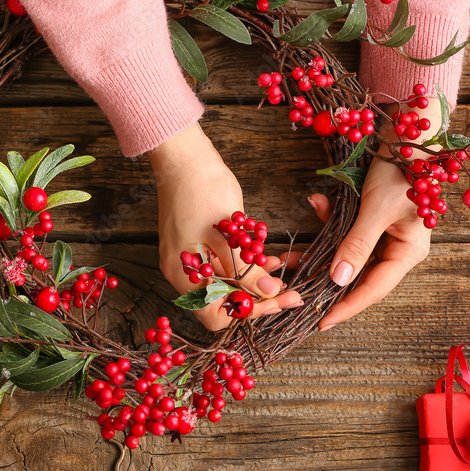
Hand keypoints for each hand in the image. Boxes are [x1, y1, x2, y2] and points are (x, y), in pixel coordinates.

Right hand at [148, 123, 301, 330]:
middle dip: (256, 297)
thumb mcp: (231, 234)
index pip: (216, 315)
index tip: (280, 299)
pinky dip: (243, 266)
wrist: (182, 156)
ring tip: (280, 271)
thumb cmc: (202, 189)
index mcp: (183, 276)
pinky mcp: (193, 243)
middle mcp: (181, 273)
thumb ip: (248, 270)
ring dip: (252, 281)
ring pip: (224, 285)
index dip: (250, 311)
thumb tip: (271, 293)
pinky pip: (220, 267)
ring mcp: (186, 258)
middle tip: (288, 290)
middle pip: (221, 303)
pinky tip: (265, 256)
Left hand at [305, 157, 431, 330]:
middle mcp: (396, 248)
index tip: (321, 321)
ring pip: (345, 255)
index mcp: (407, 252)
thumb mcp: (375, 209)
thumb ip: (356, 245)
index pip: (373, 289)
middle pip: (357, 275)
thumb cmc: (399, 170)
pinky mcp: (369, 220)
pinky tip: (315, 203)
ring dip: (319, 251)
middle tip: (295, 293)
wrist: (405, 133)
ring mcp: (383, 234)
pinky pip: (344, 231)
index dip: (346, 306)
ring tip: (289, 257)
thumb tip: (338, 280)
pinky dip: (328, 222)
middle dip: (324, 280)